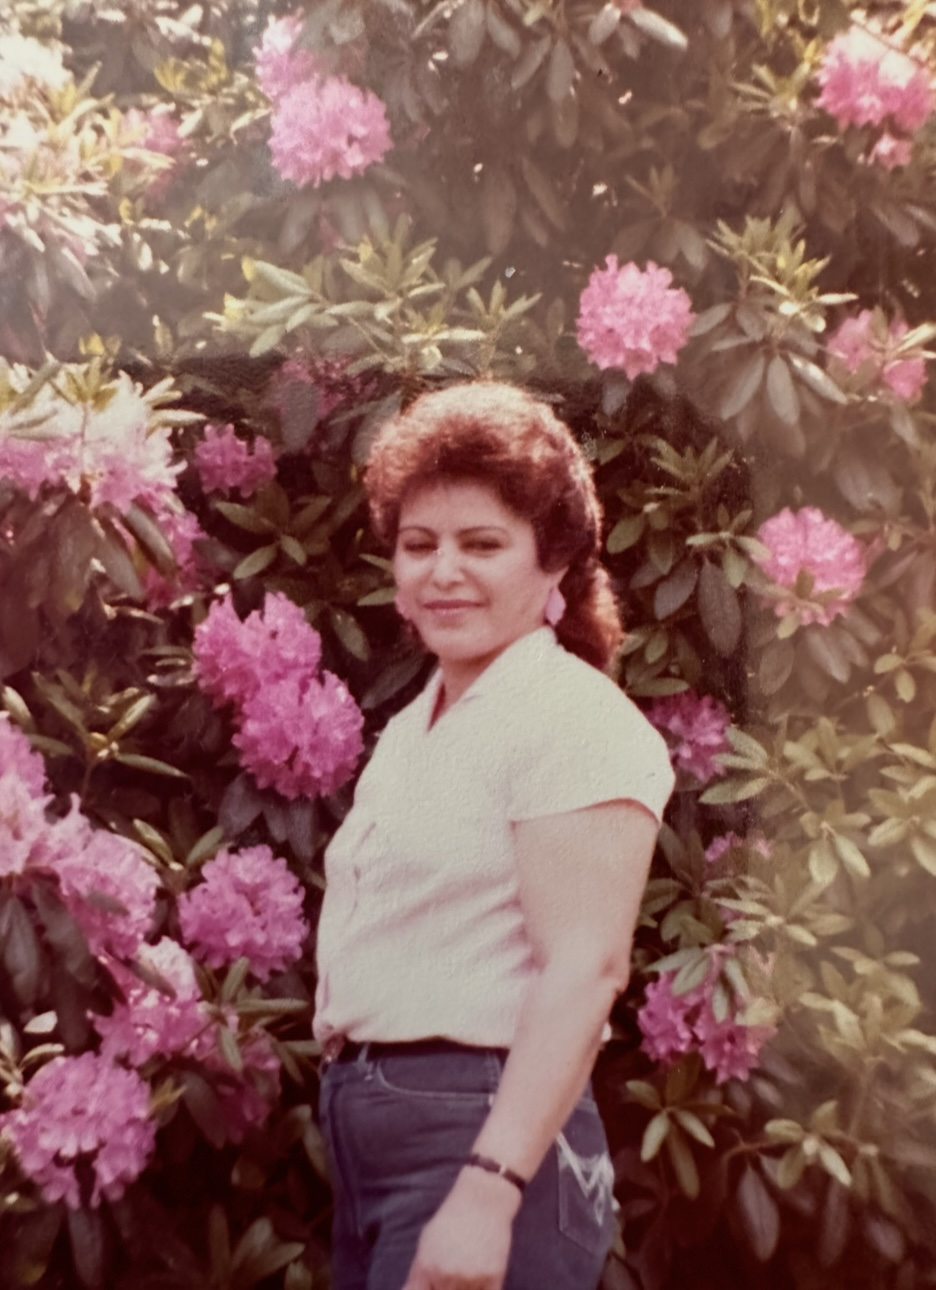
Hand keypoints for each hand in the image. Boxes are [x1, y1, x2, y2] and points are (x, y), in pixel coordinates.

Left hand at [400, 1165, 520, 1289]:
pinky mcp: (493, 1278)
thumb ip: (420, 1271)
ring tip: (467, 1269)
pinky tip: (480, 1279)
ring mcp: (470, 1279)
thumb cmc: (453, 1217)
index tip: (433, 1284)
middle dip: (446, 1287)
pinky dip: (481, 1289)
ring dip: (464, 1288)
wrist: (484, 1199)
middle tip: (453, 1272)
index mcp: (427, 1268)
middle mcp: (446, 1276)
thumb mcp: (427, 1240)